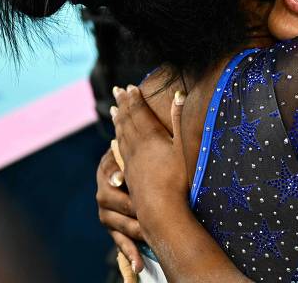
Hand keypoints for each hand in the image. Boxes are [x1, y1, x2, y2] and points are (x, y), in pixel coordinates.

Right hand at [96, 148, 143, 273]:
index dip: (114, 174)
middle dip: (130, 206)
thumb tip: (136, 149)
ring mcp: (106, 211)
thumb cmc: (144, 157)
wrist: (136, 171)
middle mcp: (104, 190)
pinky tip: (139, 264)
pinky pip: (120, 241)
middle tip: (146, 213)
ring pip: (117, 224)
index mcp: (109, 167)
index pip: (109, 169)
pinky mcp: (113, 228)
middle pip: (111, 200)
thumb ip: (141, 149)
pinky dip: (130, 252)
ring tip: (150, 238)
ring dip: (133, 232)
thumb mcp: (140, 150)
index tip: (120, 178)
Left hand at [112, 86, 189, 231]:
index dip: (135, 99)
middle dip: (123, 105)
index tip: (131, 86)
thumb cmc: (177, 179)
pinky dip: (116, 140)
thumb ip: (179, 120)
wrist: (160, 211)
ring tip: (114, 110)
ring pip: (120, 135)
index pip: (139, 112)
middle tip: (117, 91)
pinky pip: (119, 151)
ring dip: (118, 121)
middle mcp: (136, 147)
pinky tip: (114, 141)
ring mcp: (130, 162)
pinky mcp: (129, 175)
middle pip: (127, 121)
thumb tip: (179, 94)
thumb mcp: (183, 147)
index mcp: (150, 138)